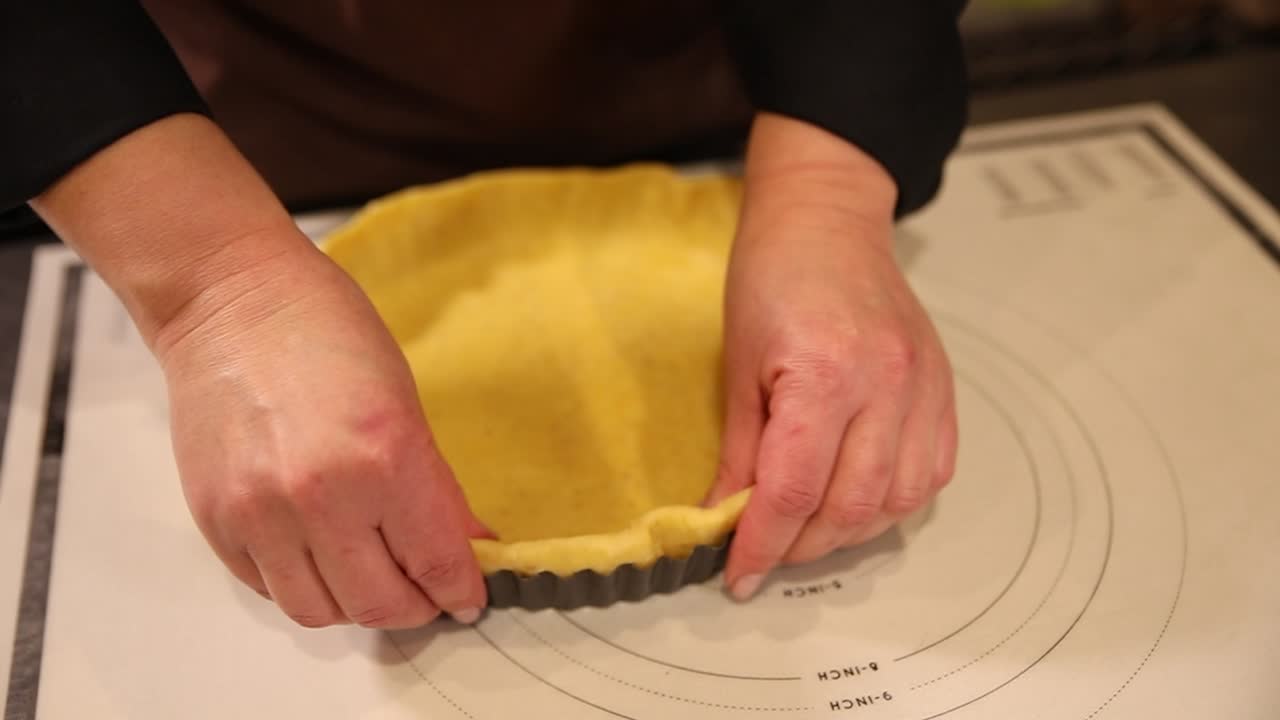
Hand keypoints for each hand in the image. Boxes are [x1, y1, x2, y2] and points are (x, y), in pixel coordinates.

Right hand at [153, 244, 490, 628]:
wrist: (231, 301)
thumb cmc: (324, 331)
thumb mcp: (405, 402)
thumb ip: (435, 486)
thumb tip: (463, 545)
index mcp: (385, 458)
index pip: (436, 562)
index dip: (461, 591)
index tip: (469, 598)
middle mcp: (320, 496)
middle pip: (379, 605)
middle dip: (415, 608)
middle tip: (427, 594)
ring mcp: (260, 514)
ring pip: (319, 611)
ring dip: (356, 607)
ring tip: (373, 580)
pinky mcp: (216, 520)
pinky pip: (269, 589)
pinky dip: (304, 586)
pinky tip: (323, 559)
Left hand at [704, 114, 958, 600]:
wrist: (827, 222)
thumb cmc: (773, 276)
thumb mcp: (738, 364)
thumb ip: (740, 451)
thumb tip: (726, 517)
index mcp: (826, 373)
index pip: (794, 490)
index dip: (762, 543)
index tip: (738, 575)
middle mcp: (887, 385)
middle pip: (850, 507)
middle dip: (801, 546)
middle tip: (765, 550)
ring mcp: (924, 389)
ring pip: (897, 502)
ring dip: (848, 533)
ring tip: (807, 529)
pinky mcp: (943, 391)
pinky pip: (930, 474)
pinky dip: (891, 503)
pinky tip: (856, 499)